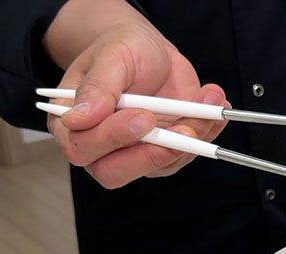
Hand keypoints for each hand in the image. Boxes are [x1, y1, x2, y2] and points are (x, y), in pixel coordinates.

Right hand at [44, 22, 227, 188]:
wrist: (149, 49)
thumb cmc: (121, 49)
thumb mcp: (111, 56)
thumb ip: (97, 87)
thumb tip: (79, 119)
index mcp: (71, 123)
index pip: (82, 148)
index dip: (113, 138)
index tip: (144, 116)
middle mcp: (98, 146)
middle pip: (115, 172)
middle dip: (153, 154)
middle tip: (183, 129)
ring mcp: (132, 153)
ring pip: (158, 166)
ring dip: (188, 140)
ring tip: (205, 103)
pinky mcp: (162, 153)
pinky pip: (184, 156)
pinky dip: (205, 134)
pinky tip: (214, 109)